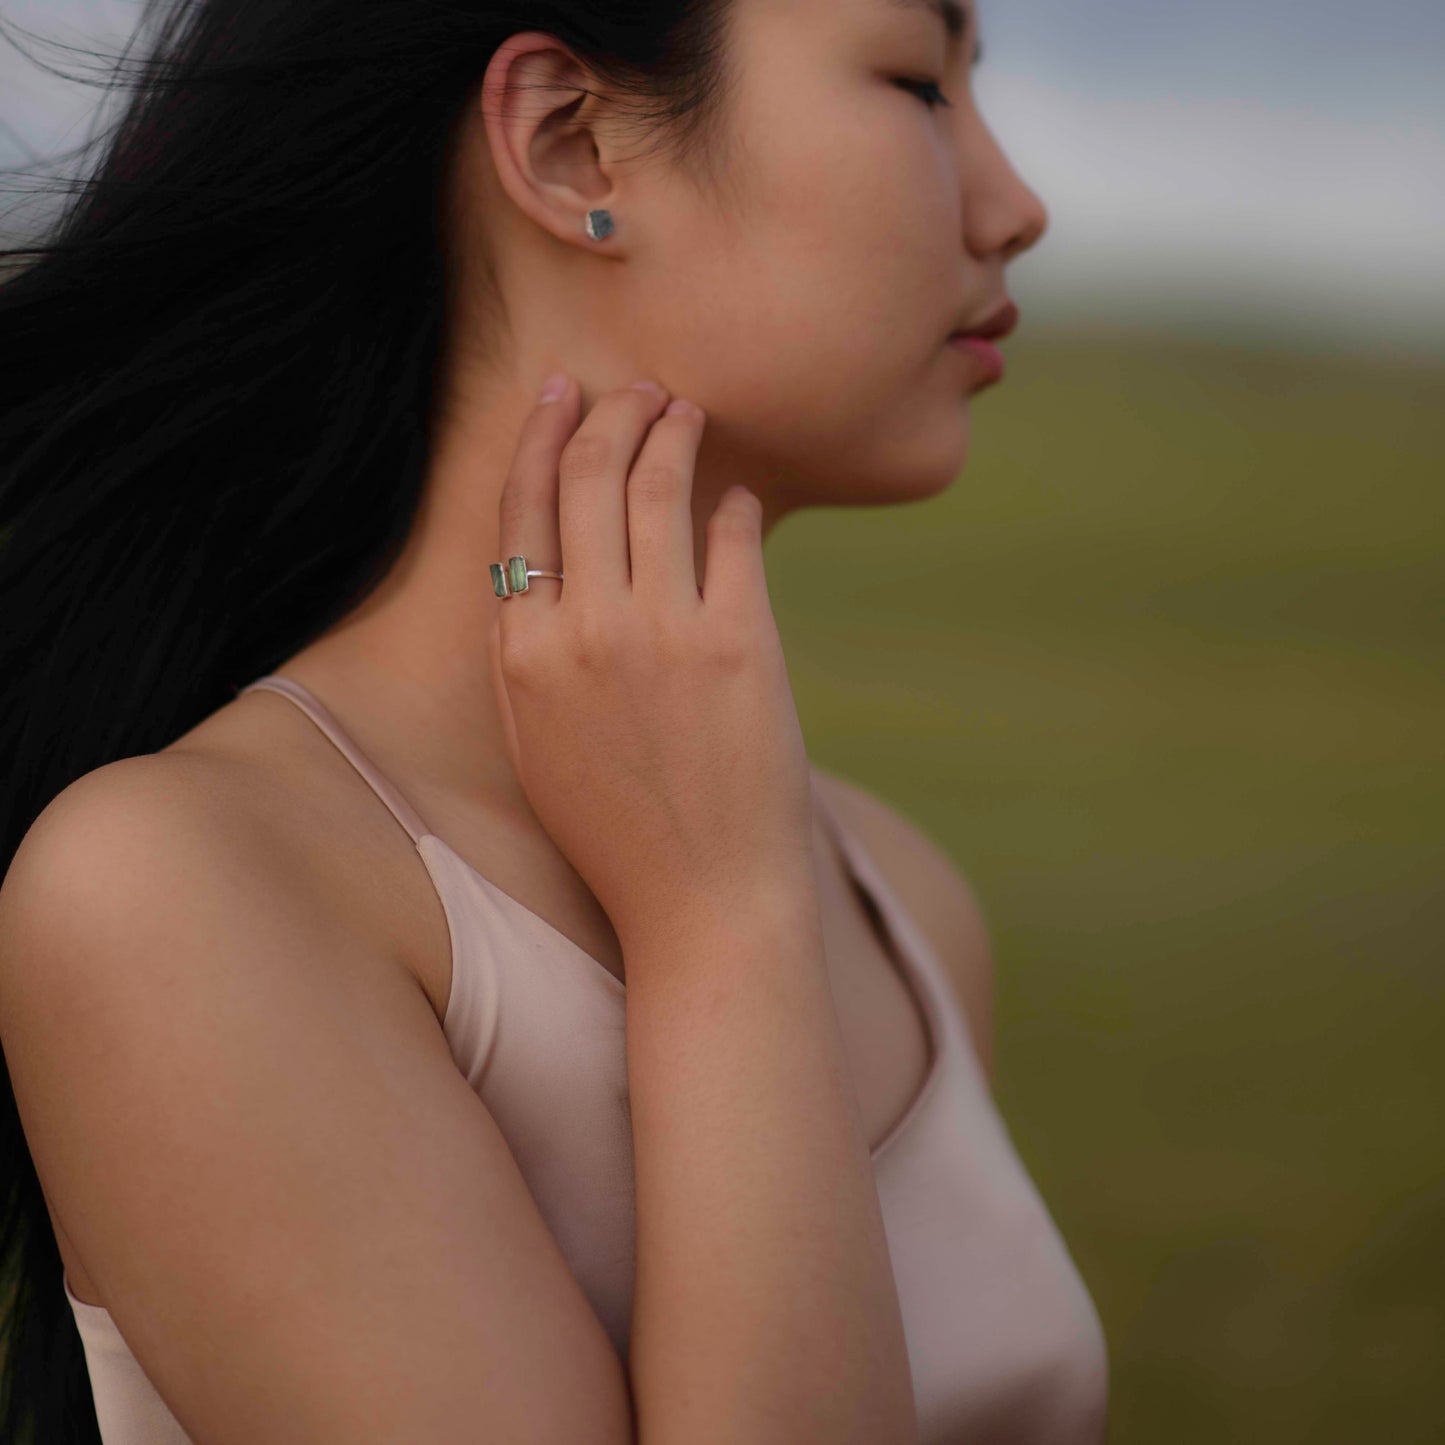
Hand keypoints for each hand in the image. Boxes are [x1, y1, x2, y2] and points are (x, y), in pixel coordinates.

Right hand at [485, 377, 815, 951]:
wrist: (701, 899)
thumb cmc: (617, 830)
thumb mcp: (537, 743)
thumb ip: (530, 652)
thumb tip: (545, 570)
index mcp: (523, 653)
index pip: (523, 510)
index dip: (542, 436)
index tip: (562, 393)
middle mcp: (583, 631)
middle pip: (590, 479)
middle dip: (612, 413)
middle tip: (637, 390)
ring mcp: (662, 634)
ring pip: (659, 488)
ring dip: (672, 433)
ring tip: (685, 411)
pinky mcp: (739, 645)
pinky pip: (733, 538)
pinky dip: (733, 505)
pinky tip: (735, 498)